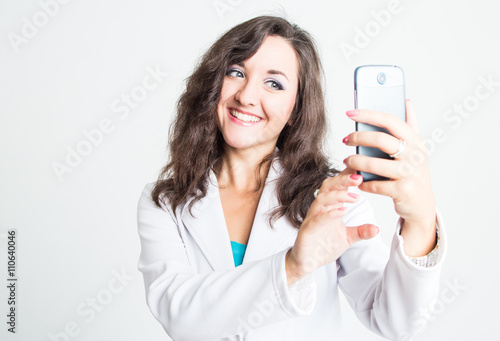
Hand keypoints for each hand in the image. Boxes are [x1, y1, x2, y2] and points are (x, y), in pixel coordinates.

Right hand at [285, 169, 378, 284]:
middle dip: (343, 180)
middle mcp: (320, 209)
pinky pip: (317, 219)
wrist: (307, 262)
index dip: (347, 176)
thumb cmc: (323, 245)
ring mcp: (312, 218)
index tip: (361, 168)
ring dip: (338, 195)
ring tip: (355, 196)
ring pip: (322, 199)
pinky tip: (342, 211)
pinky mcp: (307, 230)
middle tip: (359, 177)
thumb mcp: (348, 238)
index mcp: (329, 207)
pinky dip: (330, 213)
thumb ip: (361, 231)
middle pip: (328, 187)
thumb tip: (376, 228)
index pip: (337, 186)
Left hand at [343, 100, 436, 255]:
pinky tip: (358, 181)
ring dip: (356, 161)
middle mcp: (415, 155)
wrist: (422, 205)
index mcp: (416, 141)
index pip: (391, 120)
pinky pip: (375, 185)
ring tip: (347, 160)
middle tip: (345, 140)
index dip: (369, 115)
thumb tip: (406, 101)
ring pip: (374, 164)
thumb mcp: (416, 149)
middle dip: (358, 138)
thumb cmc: (413, 173)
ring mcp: (410, 174)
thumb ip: (410, 126)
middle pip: (381, 140)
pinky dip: (363, 183)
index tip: (350, 113)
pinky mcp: (403, 191)